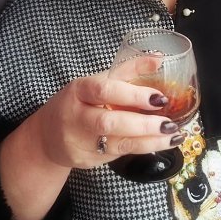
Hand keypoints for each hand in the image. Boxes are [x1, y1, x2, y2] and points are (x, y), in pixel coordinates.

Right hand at [30, 55, 183, 169]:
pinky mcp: (87, 160)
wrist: (47, 136)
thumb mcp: (96, 82)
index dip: (132, 95)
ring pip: (117, 144)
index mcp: (78, 90)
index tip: (158, 98)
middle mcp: (76, 117)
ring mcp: (80, 142)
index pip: (104, 90)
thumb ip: (127, 70)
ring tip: (173, 136)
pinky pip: (118, 155)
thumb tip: (158, 59)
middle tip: (169, 124)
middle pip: (109, 122)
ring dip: (150, 141)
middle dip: (143, 124)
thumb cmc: (78, 102)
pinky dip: (142, 149)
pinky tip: (160, 144)